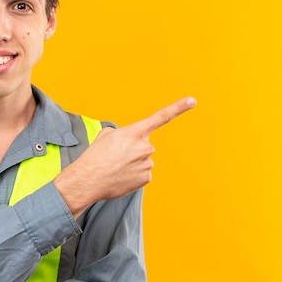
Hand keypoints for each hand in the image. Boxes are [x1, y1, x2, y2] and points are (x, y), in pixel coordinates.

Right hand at [54, 97, 195, 216]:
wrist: (88, 180)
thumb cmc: (95, 156)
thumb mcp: (106, 135)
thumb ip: (123, 133)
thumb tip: (130, 142)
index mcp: (135, 132)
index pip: (161, 117)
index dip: (178, 108)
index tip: (192, 101)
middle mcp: (145, 146)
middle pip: (144, 146)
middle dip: (133, 151)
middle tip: (115, 157)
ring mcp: (148, 163)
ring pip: (143, 161)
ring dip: (132, 164)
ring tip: (116, 168)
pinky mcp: (147, 178)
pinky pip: (143, 174)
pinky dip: (133, 175)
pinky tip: (121, 177)